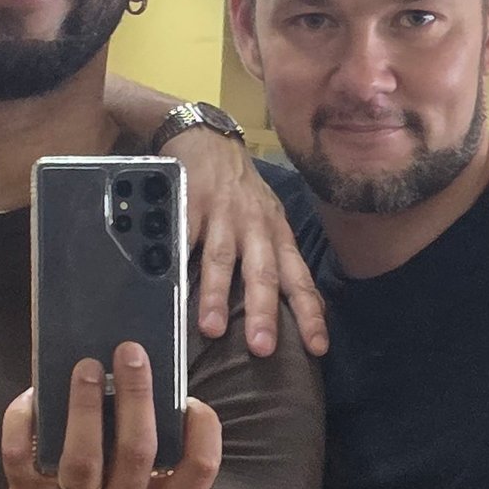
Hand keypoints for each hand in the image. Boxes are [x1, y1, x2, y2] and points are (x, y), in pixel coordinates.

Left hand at [2, 345, 221, 488]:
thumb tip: (146, 389)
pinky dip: (23, 422)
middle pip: (136, 453)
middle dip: (136, 397)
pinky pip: (22, 457)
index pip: (198, 473)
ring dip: (83, 406)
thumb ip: (157, 469)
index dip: (203, 433)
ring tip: (86, 366)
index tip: (193, 402)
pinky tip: (34, 396)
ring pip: (82, 458)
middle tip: (132, 353)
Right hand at [162, 128, 327, 357]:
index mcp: (277, 236)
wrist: (210, 140)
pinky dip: (178, 263)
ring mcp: (222, 216)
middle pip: (263, 273)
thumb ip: (281, 263)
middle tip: (262, 349)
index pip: (299, 279)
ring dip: (218, 295)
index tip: (318, 349)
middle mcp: (255, 228)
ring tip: (212, 328)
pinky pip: (183, 237)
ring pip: (222, 259)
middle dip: (264, 312)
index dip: (309, 314)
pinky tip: (170, 288)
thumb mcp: (270, 223)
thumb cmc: (243, 192)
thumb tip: (306, 312)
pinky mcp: (190, 204)